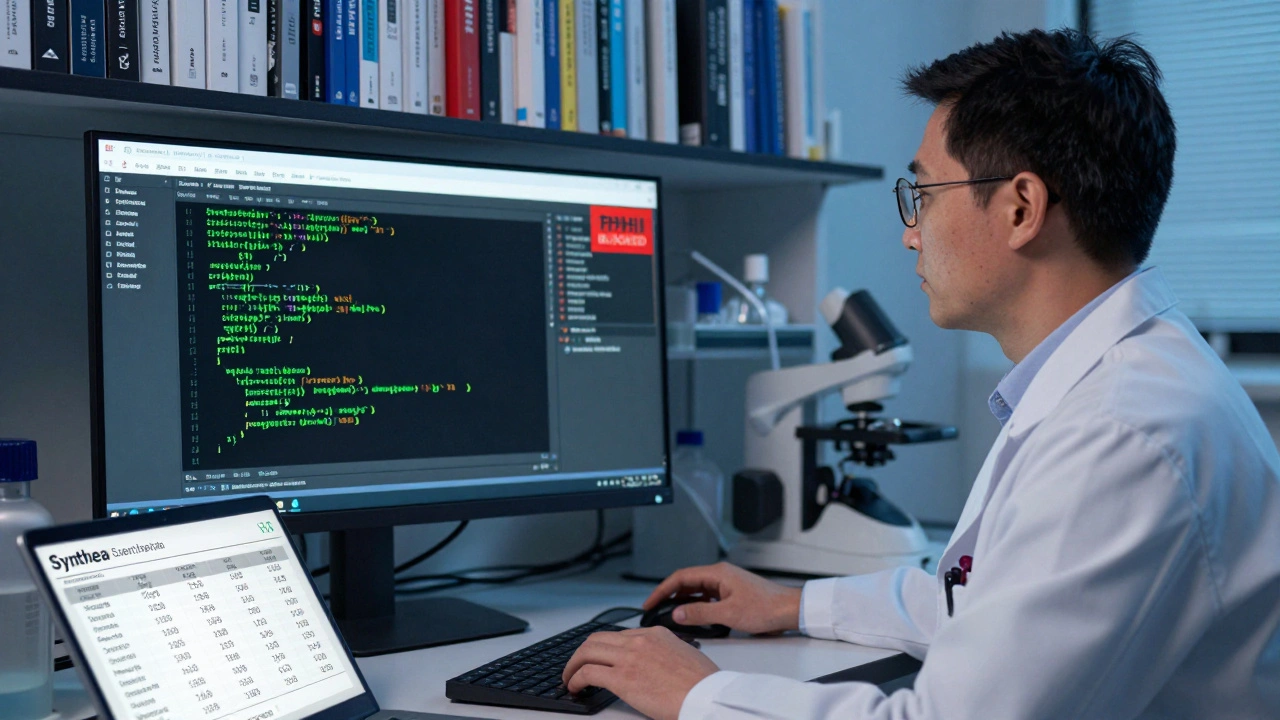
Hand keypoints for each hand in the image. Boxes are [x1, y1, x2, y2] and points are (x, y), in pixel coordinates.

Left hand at [562, 627, 718, 719]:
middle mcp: (639, 640)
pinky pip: (587, 672)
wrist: (707, 696)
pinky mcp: (621, 678)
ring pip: (586, 651)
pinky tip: (574, 687)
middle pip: (597, 639)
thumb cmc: (703, 684)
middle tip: (576, 665)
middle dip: (582, 652)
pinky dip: (574, 678)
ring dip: (573, 665)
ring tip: (569, 678)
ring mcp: (628, 657)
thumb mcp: (685, 656)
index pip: (618, 635)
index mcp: (655, 634)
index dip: (603, 648)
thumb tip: (655, 665)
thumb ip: (665, 653)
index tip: (597, 658)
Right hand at [643, 562, 802, 634]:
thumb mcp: (728, 613)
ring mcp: (726, 585)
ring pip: (697, 591)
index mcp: (717, 573)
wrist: (790, 610)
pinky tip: (694, 618)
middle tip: (655, 610)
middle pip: (687, 582)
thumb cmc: (765, 607)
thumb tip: (676, 614)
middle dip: (669, 596)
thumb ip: (699, 613)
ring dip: (683, 602)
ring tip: (670, 616)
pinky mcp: (732, 595)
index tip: (650, 602)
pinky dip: (697, 606)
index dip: (662, 590)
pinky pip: (707, 598)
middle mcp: (720, 575)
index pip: (681, 577)